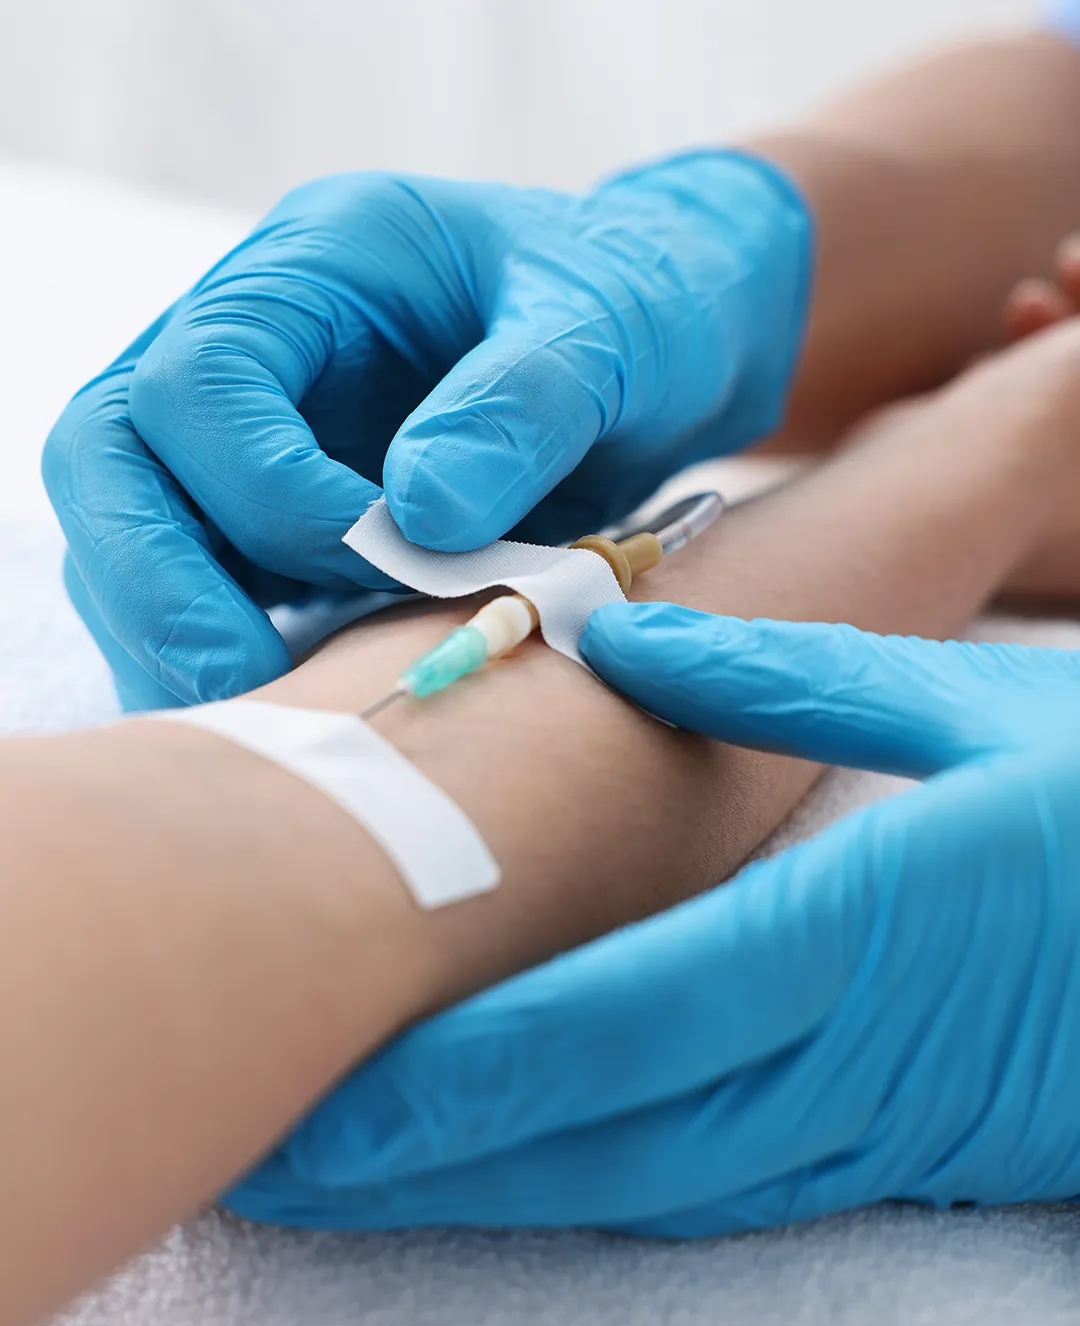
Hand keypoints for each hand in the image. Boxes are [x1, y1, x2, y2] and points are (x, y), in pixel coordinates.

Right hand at [43, 156, 809, 708]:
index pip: (201, 377)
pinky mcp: (280, 517)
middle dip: (159, 581)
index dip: (265, 488)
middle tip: (244, 688)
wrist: (666, 340)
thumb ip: (523, 405)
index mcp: (318, 264)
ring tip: (278, 717)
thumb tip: (419, 516)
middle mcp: (259, 345)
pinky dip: (223, 654)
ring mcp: (257, 434)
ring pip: (134, 533)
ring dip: (177, 634)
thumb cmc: (642, 307)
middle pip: (111, 456)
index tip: (382, 561)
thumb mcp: (613, 330)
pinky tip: (293, 705)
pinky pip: (203, 588)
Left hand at [224, 604, 1079, 1235]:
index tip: (341, 1079)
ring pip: (644, 1174)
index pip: (627, 1008)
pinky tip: (505, 1175)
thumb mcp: (972, 707)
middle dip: (433, 1155)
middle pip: (604, 1125)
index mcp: (856, 923)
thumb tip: (634, 643)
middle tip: (278, 1153)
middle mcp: (839, 1051)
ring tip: (350, 1176)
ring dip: (491, 1188)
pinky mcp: (881, 1150)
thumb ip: (791, 681)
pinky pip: (708, 1180)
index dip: (474, 1061)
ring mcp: (860, 1119)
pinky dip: (591, 1186)